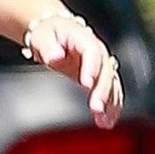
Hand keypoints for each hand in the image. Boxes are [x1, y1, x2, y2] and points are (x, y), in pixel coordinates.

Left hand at [26, 13, 124, 127]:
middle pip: (106, 71)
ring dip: (110, 103)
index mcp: (84, 38)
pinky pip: (111, 92)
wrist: (55, 31)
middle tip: (96, 108)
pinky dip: (111, 107)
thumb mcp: (42, 36)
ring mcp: (101, 64)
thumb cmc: (48, 33)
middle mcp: (98, 51)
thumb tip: (55, 57)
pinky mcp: (100, 77)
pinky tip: (107, 122)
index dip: (91, 67)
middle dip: (103, 91)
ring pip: (112, 84)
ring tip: (104, 121)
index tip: (87, 83)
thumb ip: (48, 47)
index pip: (92, 51)